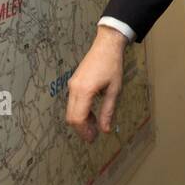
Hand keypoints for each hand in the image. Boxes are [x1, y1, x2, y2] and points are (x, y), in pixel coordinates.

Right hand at [65, 25, 126, 143]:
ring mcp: (72, 84)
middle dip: (81, 129)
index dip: (84, 131)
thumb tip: (105, 130)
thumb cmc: (112, 66)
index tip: (93, 138)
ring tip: (94, 126)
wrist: (106, 45)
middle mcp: (74, 88)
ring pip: (70, 110)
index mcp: (84, 91)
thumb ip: (108, 111)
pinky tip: (91, 113)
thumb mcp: (114, 90)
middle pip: (71, 116)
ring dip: (80, 120)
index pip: (78, 118)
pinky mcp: (73, 82)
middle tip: (93, 136)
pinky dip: (79, 111)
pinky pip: (72, 101)